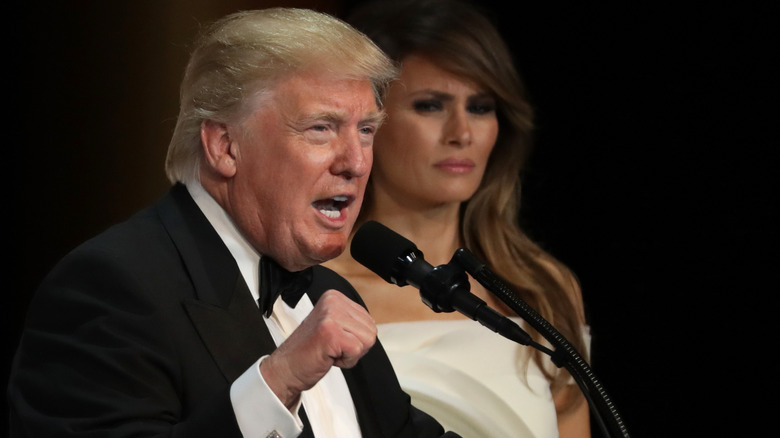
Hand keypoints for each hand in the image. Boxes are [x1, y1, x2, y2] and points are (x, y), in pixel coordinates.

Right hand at [260, 290, 376, 407]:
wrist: (286, 368)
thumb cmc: (309, 351)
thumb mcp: (333, 326)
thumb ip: (352, 322)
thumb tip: (372, 326)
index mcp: (334, 297)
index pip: (368, 321)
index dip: (355, 338)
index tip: (334, 340)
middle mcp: (333, 302)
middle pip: (371, 330)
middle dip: (355, 346)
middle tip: (331, 347)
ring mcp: (330, 315)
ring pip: (367, 340)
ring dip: (350, 354)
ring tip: (330, 350)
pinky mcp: (330, 332)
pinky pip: (357, 350)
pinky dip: (346, 361)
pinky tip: (329, 356)